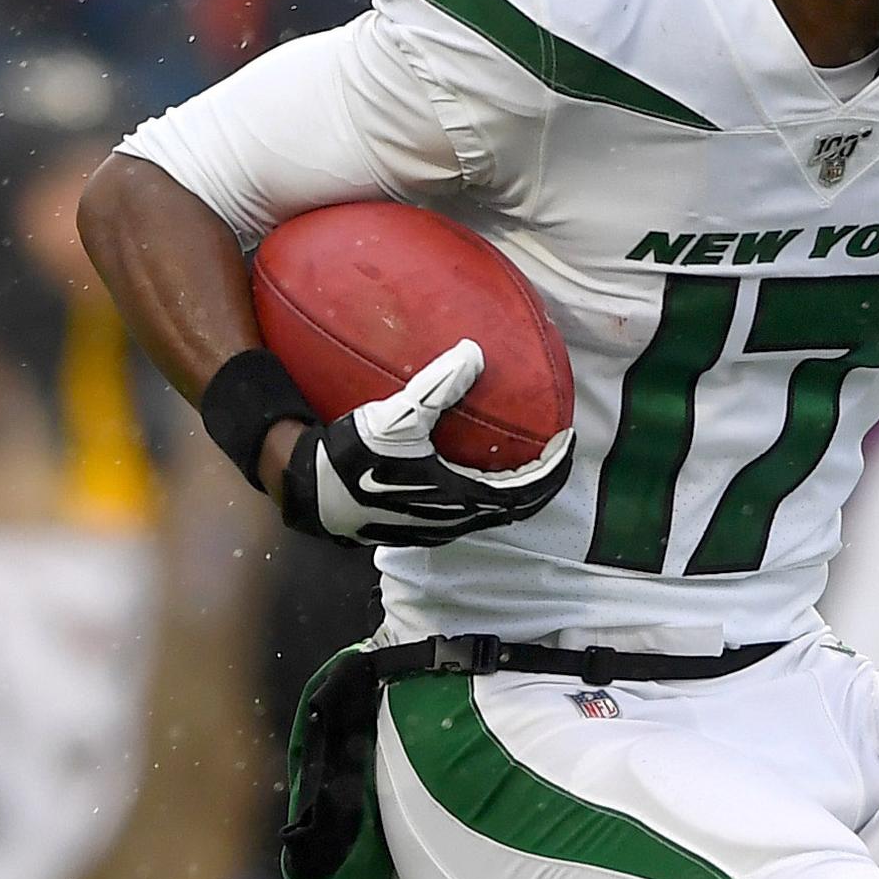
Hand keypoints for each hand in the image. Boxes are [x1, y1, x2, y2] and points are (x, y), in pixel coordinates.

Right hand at [278, 340, 569, 546]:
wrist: (311, 492)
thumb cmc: (352, 458)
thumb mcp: (395, 417)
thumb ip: (436, 387)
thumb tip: (474, 352)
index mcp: (459, 499)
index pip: (525, 492)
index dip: (553, 469)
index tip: (567, 440)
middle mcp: (454, 520)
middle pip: (516, 507)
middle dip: (540, 480)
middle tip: (554, 448)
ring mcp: (436, 526)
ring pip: (491, 511)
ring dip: (513, 487)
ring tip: (522, 455)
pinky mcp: (418, 523)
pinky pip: (468, 507)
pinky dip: (486, 486)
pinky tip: (472, 460)